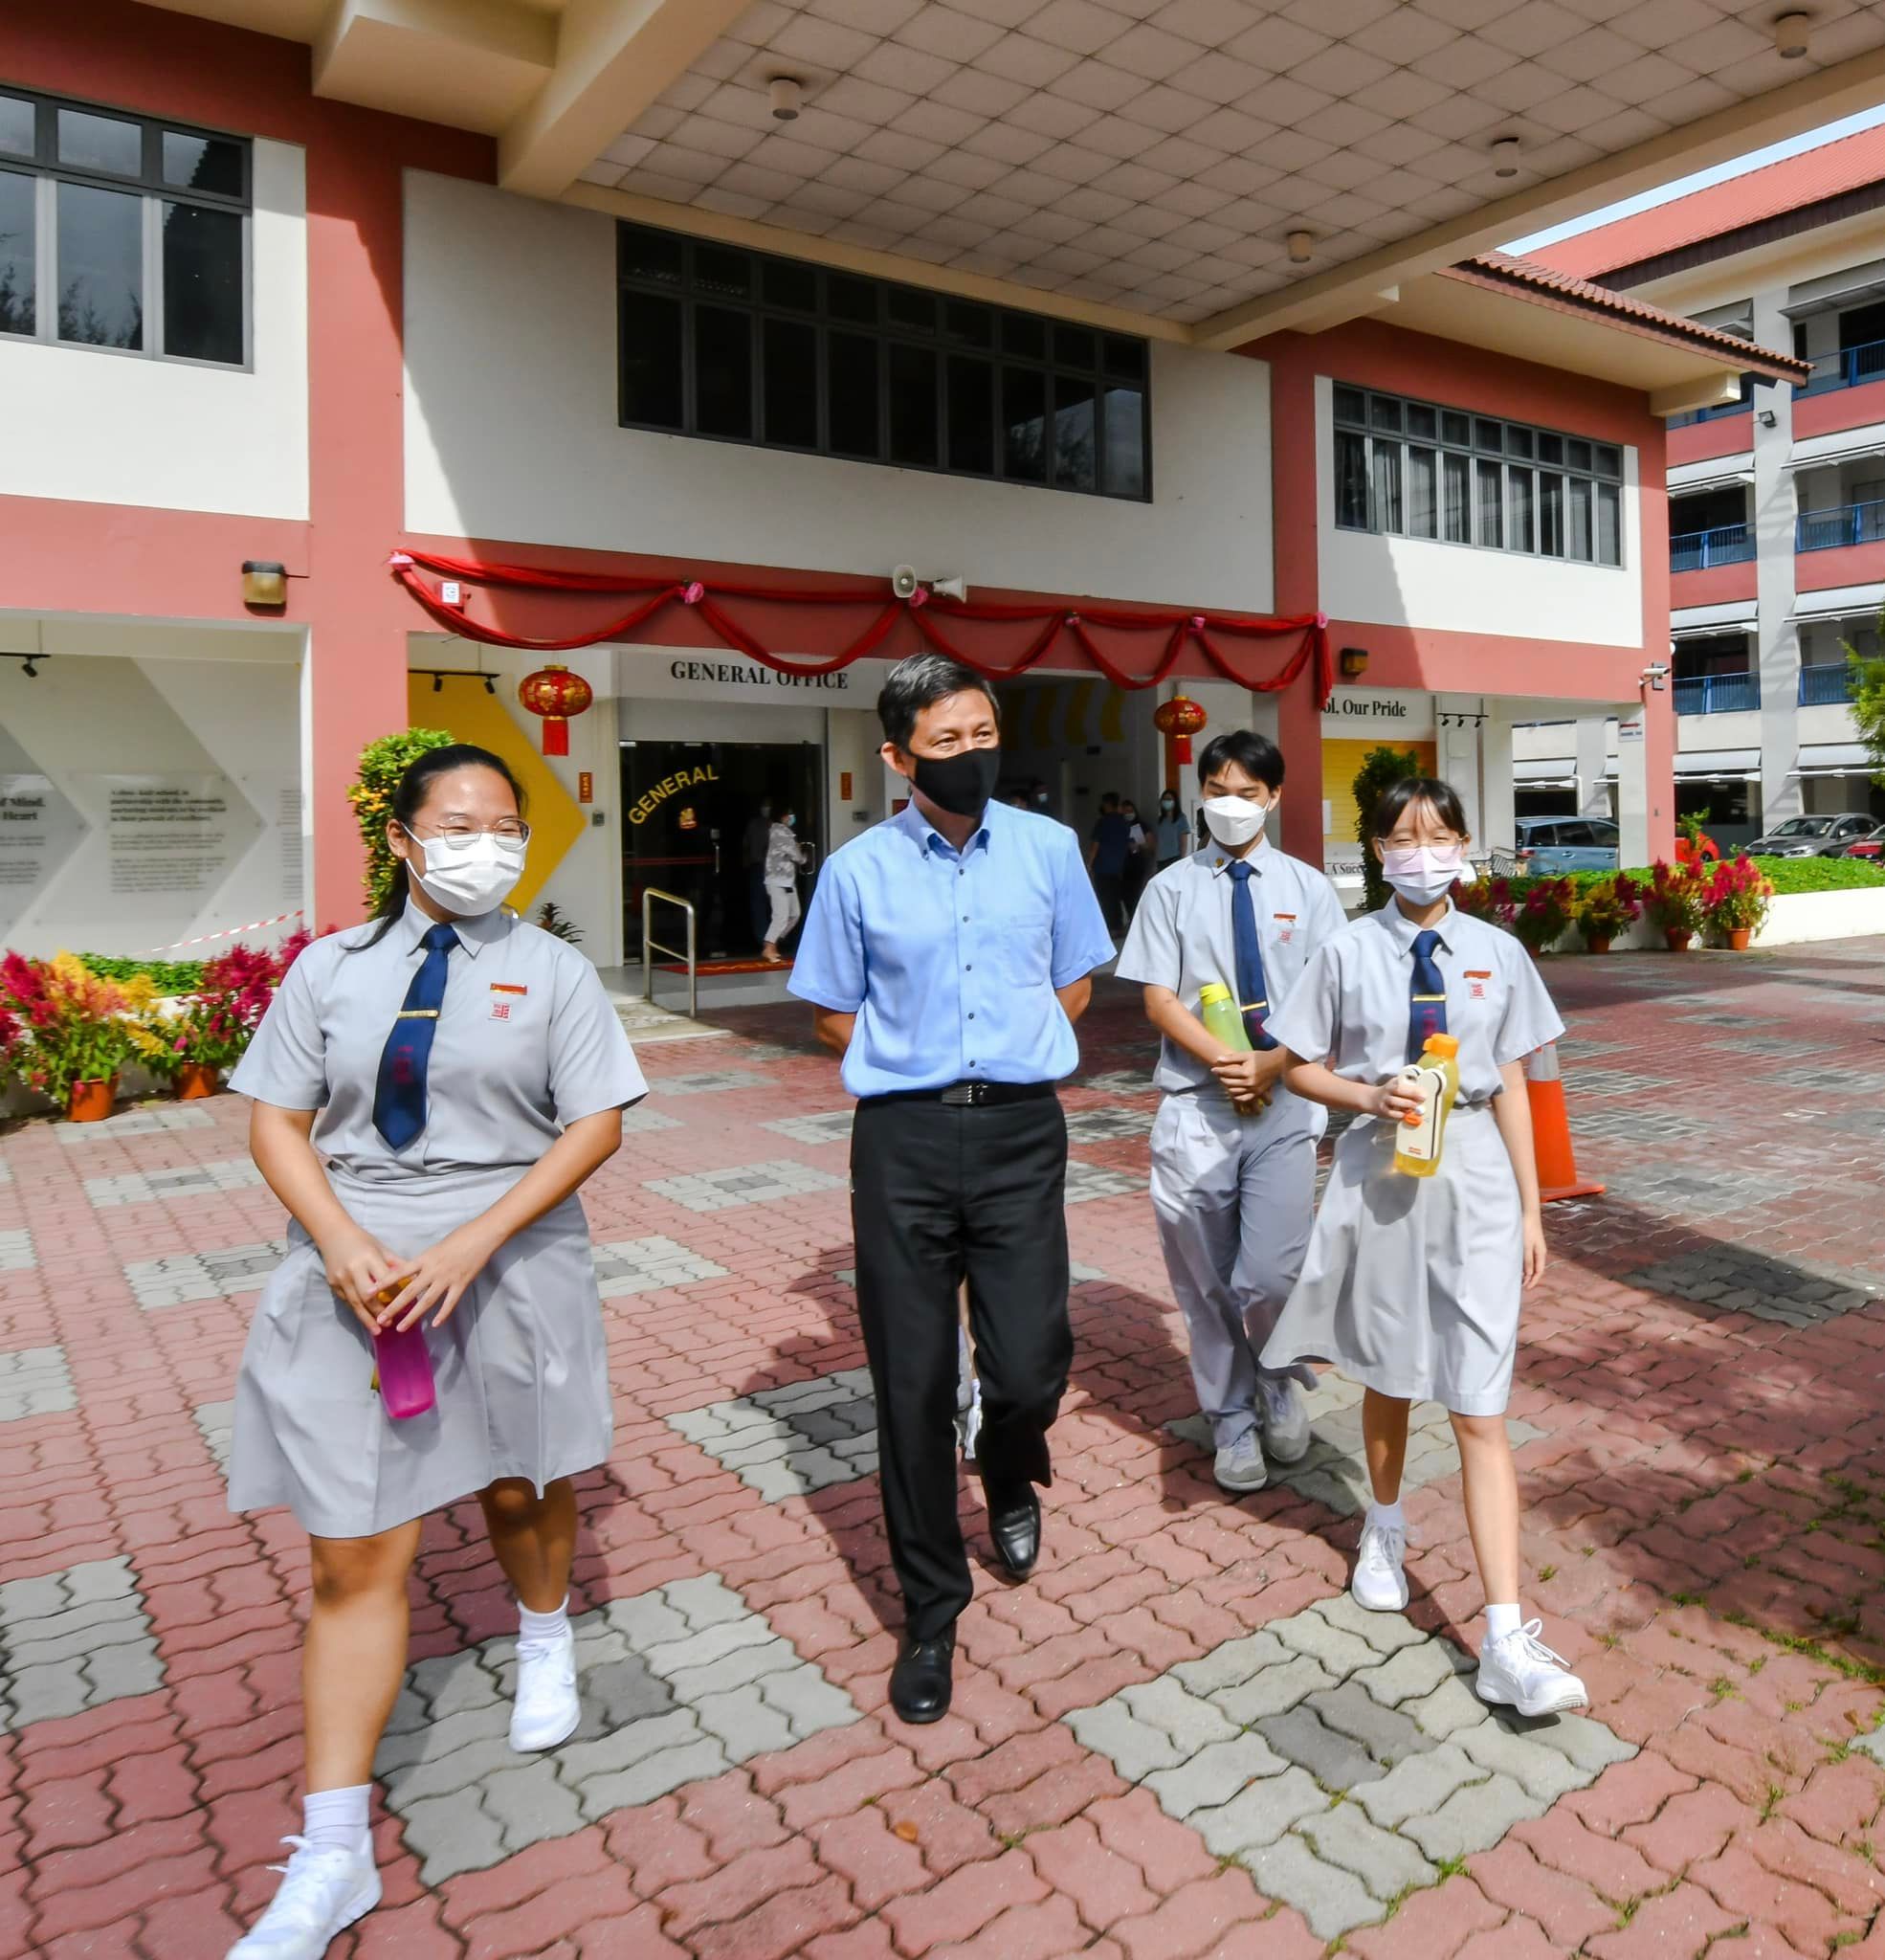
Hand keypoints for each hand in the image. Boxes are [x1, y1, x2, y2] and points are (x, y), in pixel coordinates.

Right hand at [319, 1228, 411, 1334]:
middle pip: (367, 1295)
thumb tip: (413, 1277)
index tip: (405, 1305)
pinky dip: (356, 1311)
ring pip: (355, 1302)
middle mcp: (354, 1270)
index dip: (394, 1293)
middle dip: (379, 1311)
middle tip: (390, 1323)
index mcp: (369, 1258)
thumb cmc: (362, 1240)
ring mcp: (341, 1278)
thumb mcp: (381, 1248)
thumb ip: (395, 1263)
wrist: (332, 1234)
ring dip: (366, 1318)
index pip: (384, 1280)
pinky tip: (365, 1320)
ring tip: (377, 1330)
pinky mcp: (333, 1284)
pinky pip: (346, 1301)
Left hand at [375, 1222, 501, 1332]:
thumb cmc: (461, 1236)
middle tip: (380, 1319)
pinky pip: (450, 1303)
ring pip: (426, 1301)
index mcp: (425, 1258)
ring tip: (401, 1327)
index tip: (368, 1291)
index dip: (383, 1282)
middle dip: (393, 1306)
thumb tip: (413, 1271)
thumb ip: (425, 1261)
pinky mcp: (461, 1284)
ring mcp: (447, 1278)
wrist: (482, 1235)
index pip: (399, 1272)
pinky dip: (442, 1314)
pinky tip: (434, 1325)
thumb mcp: (437, 1246)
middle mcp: (433, 1270)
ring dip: (413, 1316)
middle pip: (409, 1291)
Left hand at [1211, 1049, 1286, 1104]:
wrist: (1277, 1063)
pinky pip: (1243, 1098)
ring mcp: (1254, 1089)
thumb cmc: (1260, 1057)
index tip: (1213, 1069)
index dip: (1218, 1071)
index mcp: (1245, 1072)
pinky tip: (1233, 1091)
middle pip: (1229, 1083)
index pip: (1227, 1073)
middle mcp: (1249, 1082)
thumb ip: (1232, 1058)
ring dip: (1227, 1087)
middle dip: (1222, 1078)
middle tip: (1218, 1075)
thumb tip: (1218, 1059)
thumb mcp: (1246, 1055)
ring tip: (1225, 1081)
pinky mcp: (1257, 1093)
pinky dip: (1236, 1096)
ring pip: (1234, 1091)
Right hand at [1367, 1075, 1425, 1124]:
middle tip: (1422, 1098)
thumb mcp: (1397, 1085)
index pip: (1404, 1081)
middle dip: (1411, 1093)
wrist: (1372, 1099)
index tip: (1423, 1090)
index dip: (1413, 1086)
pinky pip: (1390, 1112)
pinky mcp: (1383, 1110)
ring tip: (1415, 1106)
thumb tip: (1423, 1093)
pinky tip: (1405, 1114)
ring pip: (1394, 1101)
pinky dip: (1399, 1114)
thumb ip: (1408, 1088)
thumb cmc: (1389, 1093)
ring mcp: (1385, 1100)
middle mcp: (1388, 1090)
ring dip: (1406, 1104)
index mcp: (1393, 1082)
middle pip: (1398, 1089)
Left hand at [1521, 1211, 1546, 1288]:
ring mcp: (1535, 1247)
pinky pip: (1528, 1257)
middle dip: (1530, 1278)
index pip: (1539, 1272)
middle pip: (1536, 1269)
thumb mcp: (1526, 1246)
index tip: (1525, 1288)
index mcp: (1541, 1254)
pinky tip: (1517, 1265)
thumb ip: (1527, 1260)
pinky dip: (1524, 1264)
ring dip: (1527, 1271)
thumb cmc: (1527, 1229)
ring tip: (1518, 1278)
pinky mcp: (1530, 1243)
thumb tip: (1528, 1274)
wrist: (1527, 1213)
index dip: (1533, 1281)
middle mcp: (1539, 1252)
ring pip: (1532, 1263)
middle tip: (1521, 1286)